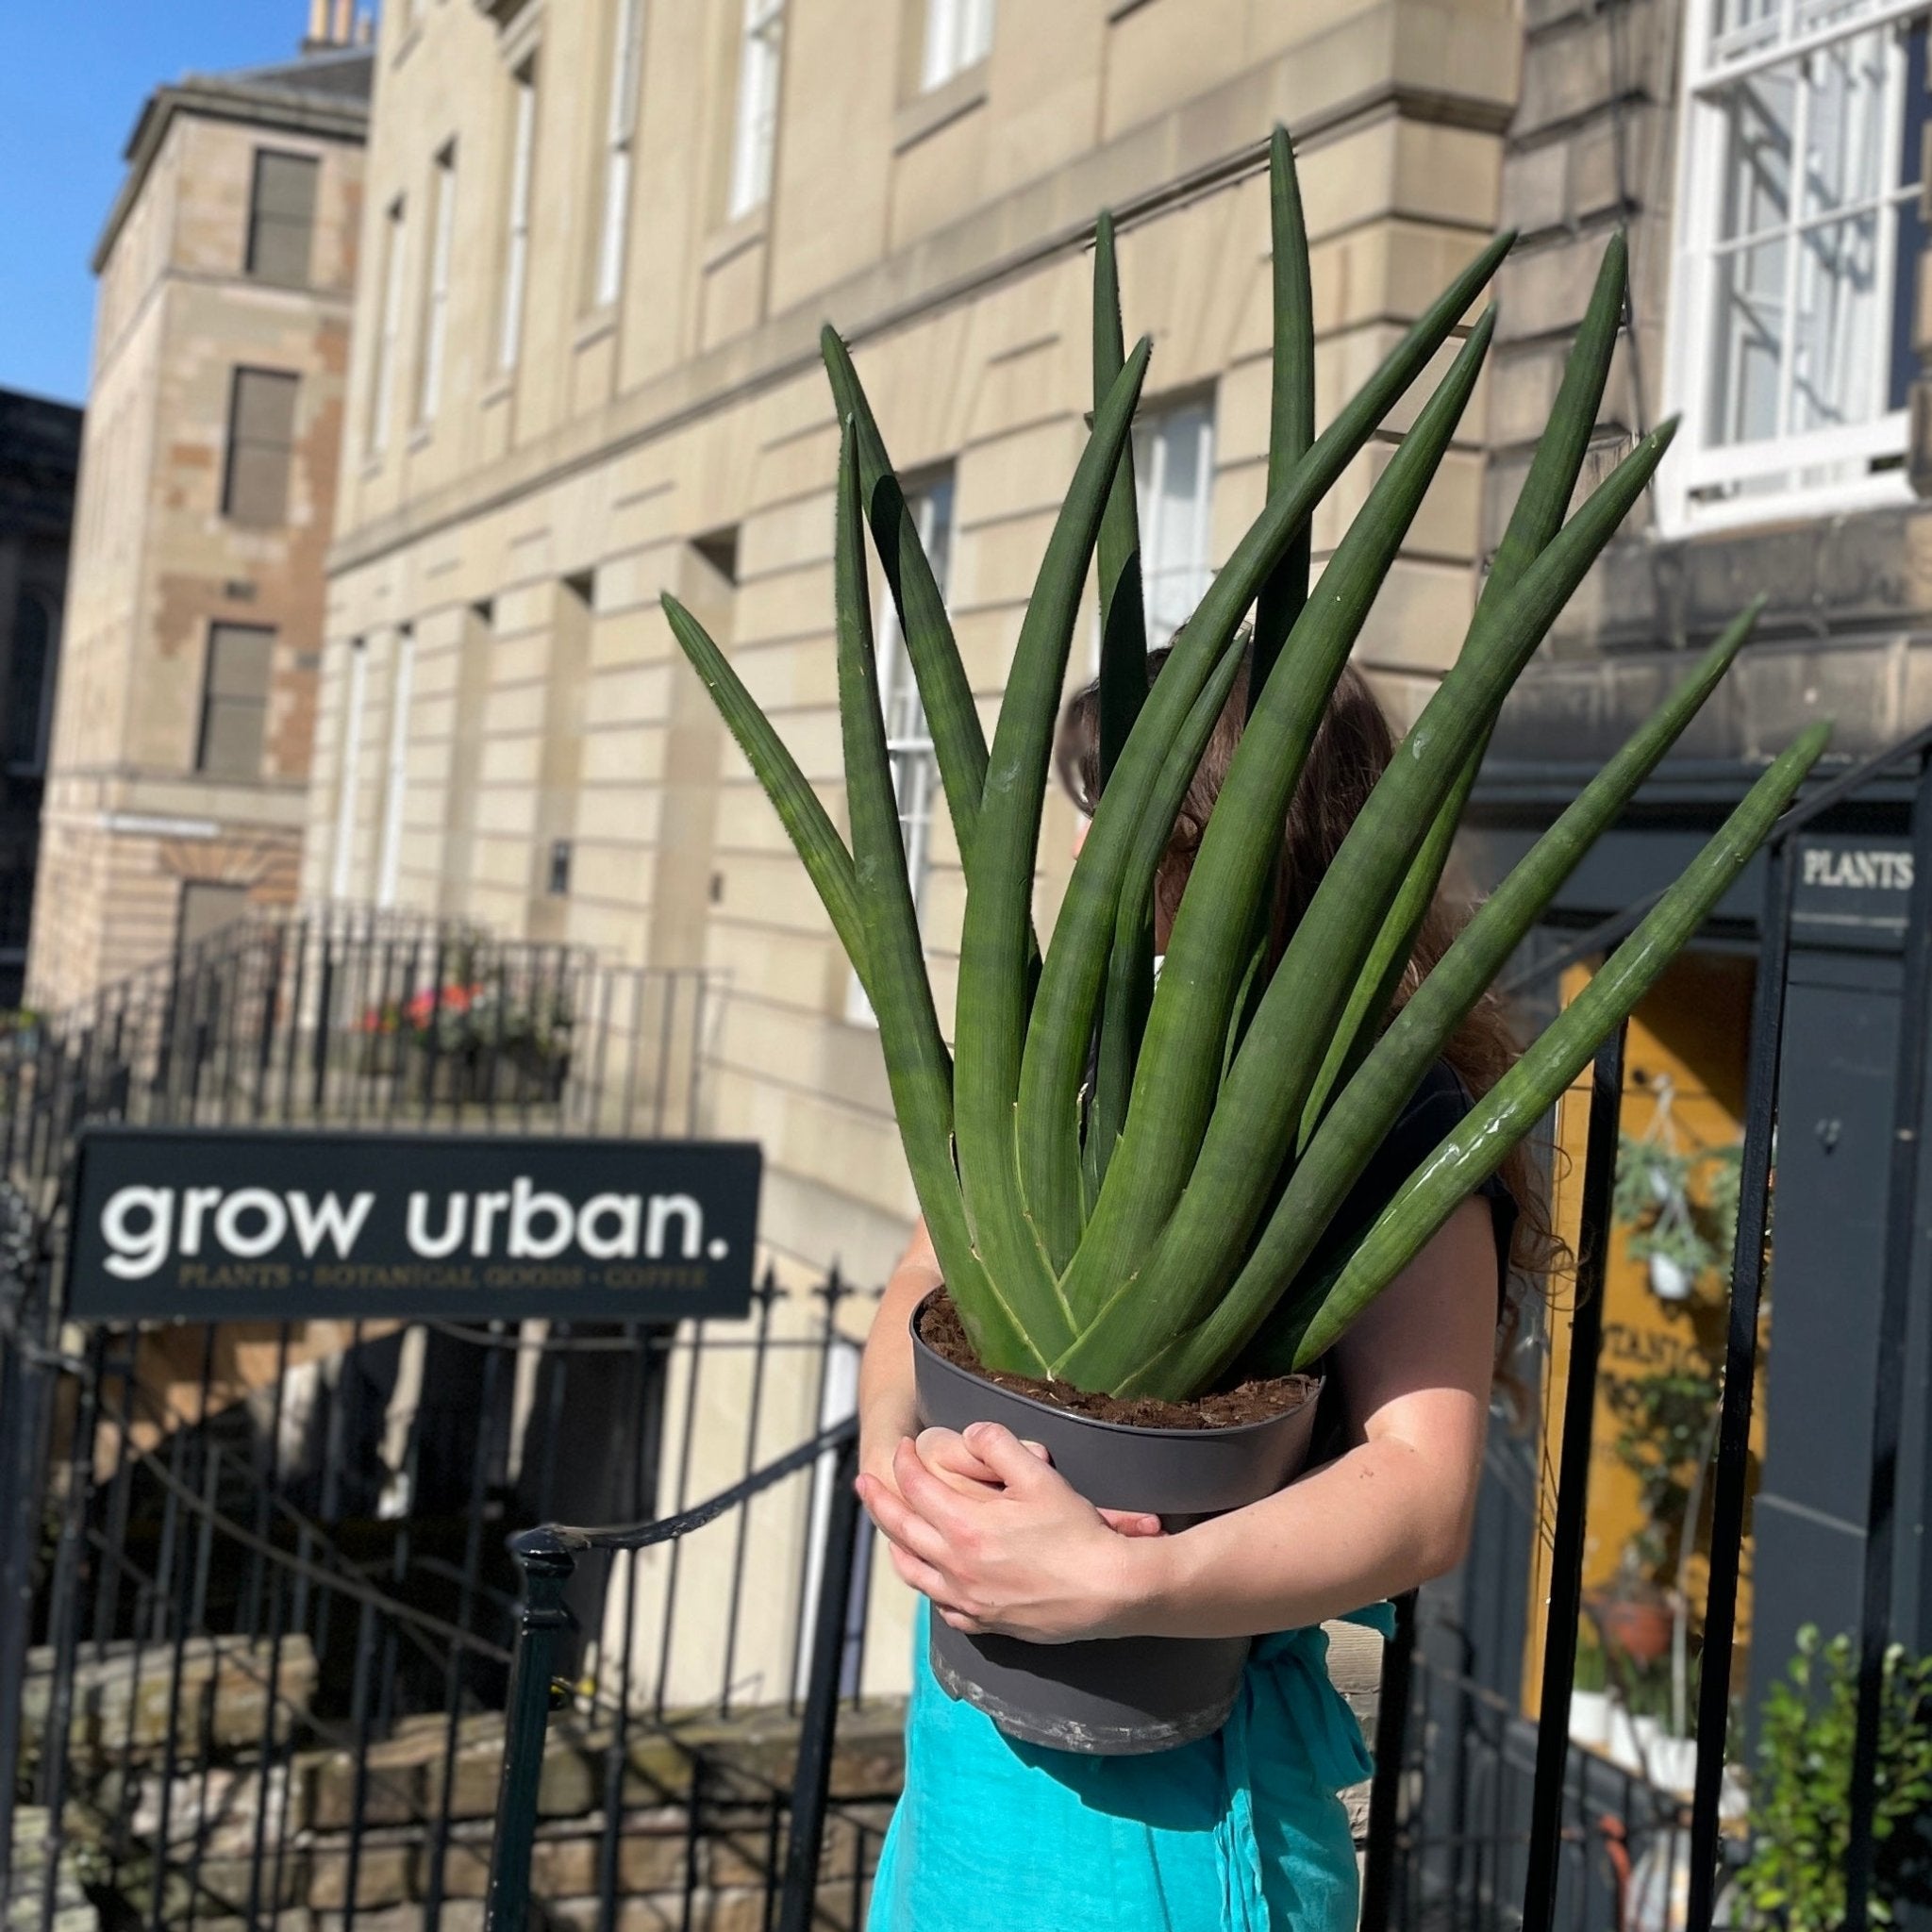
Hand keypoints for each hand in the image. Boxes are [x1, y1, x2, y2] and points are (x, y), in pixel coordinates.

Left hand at [854, 1421, 1167, 1643]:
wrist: (1109, 1591)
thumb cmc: (1077, 1532)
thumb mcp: (1039, 1475)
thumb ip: (997, 1444)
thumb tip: (968, 1432)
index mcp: (965, 1526)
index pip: (917, 1487)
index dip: (905, 1461)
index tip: (904, 1444)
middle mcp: (957, 1566)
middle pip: (902, 1530)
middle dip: (880, 1501)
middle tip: (865, 1482)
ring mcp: (968, 1600)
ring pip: (914, 1573)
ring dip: (895, 1546)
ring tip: (889, 1532)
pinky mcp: (986, 1623)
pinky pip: (942, 1607)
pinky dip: (928, 1587)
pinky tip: (933, 1579)